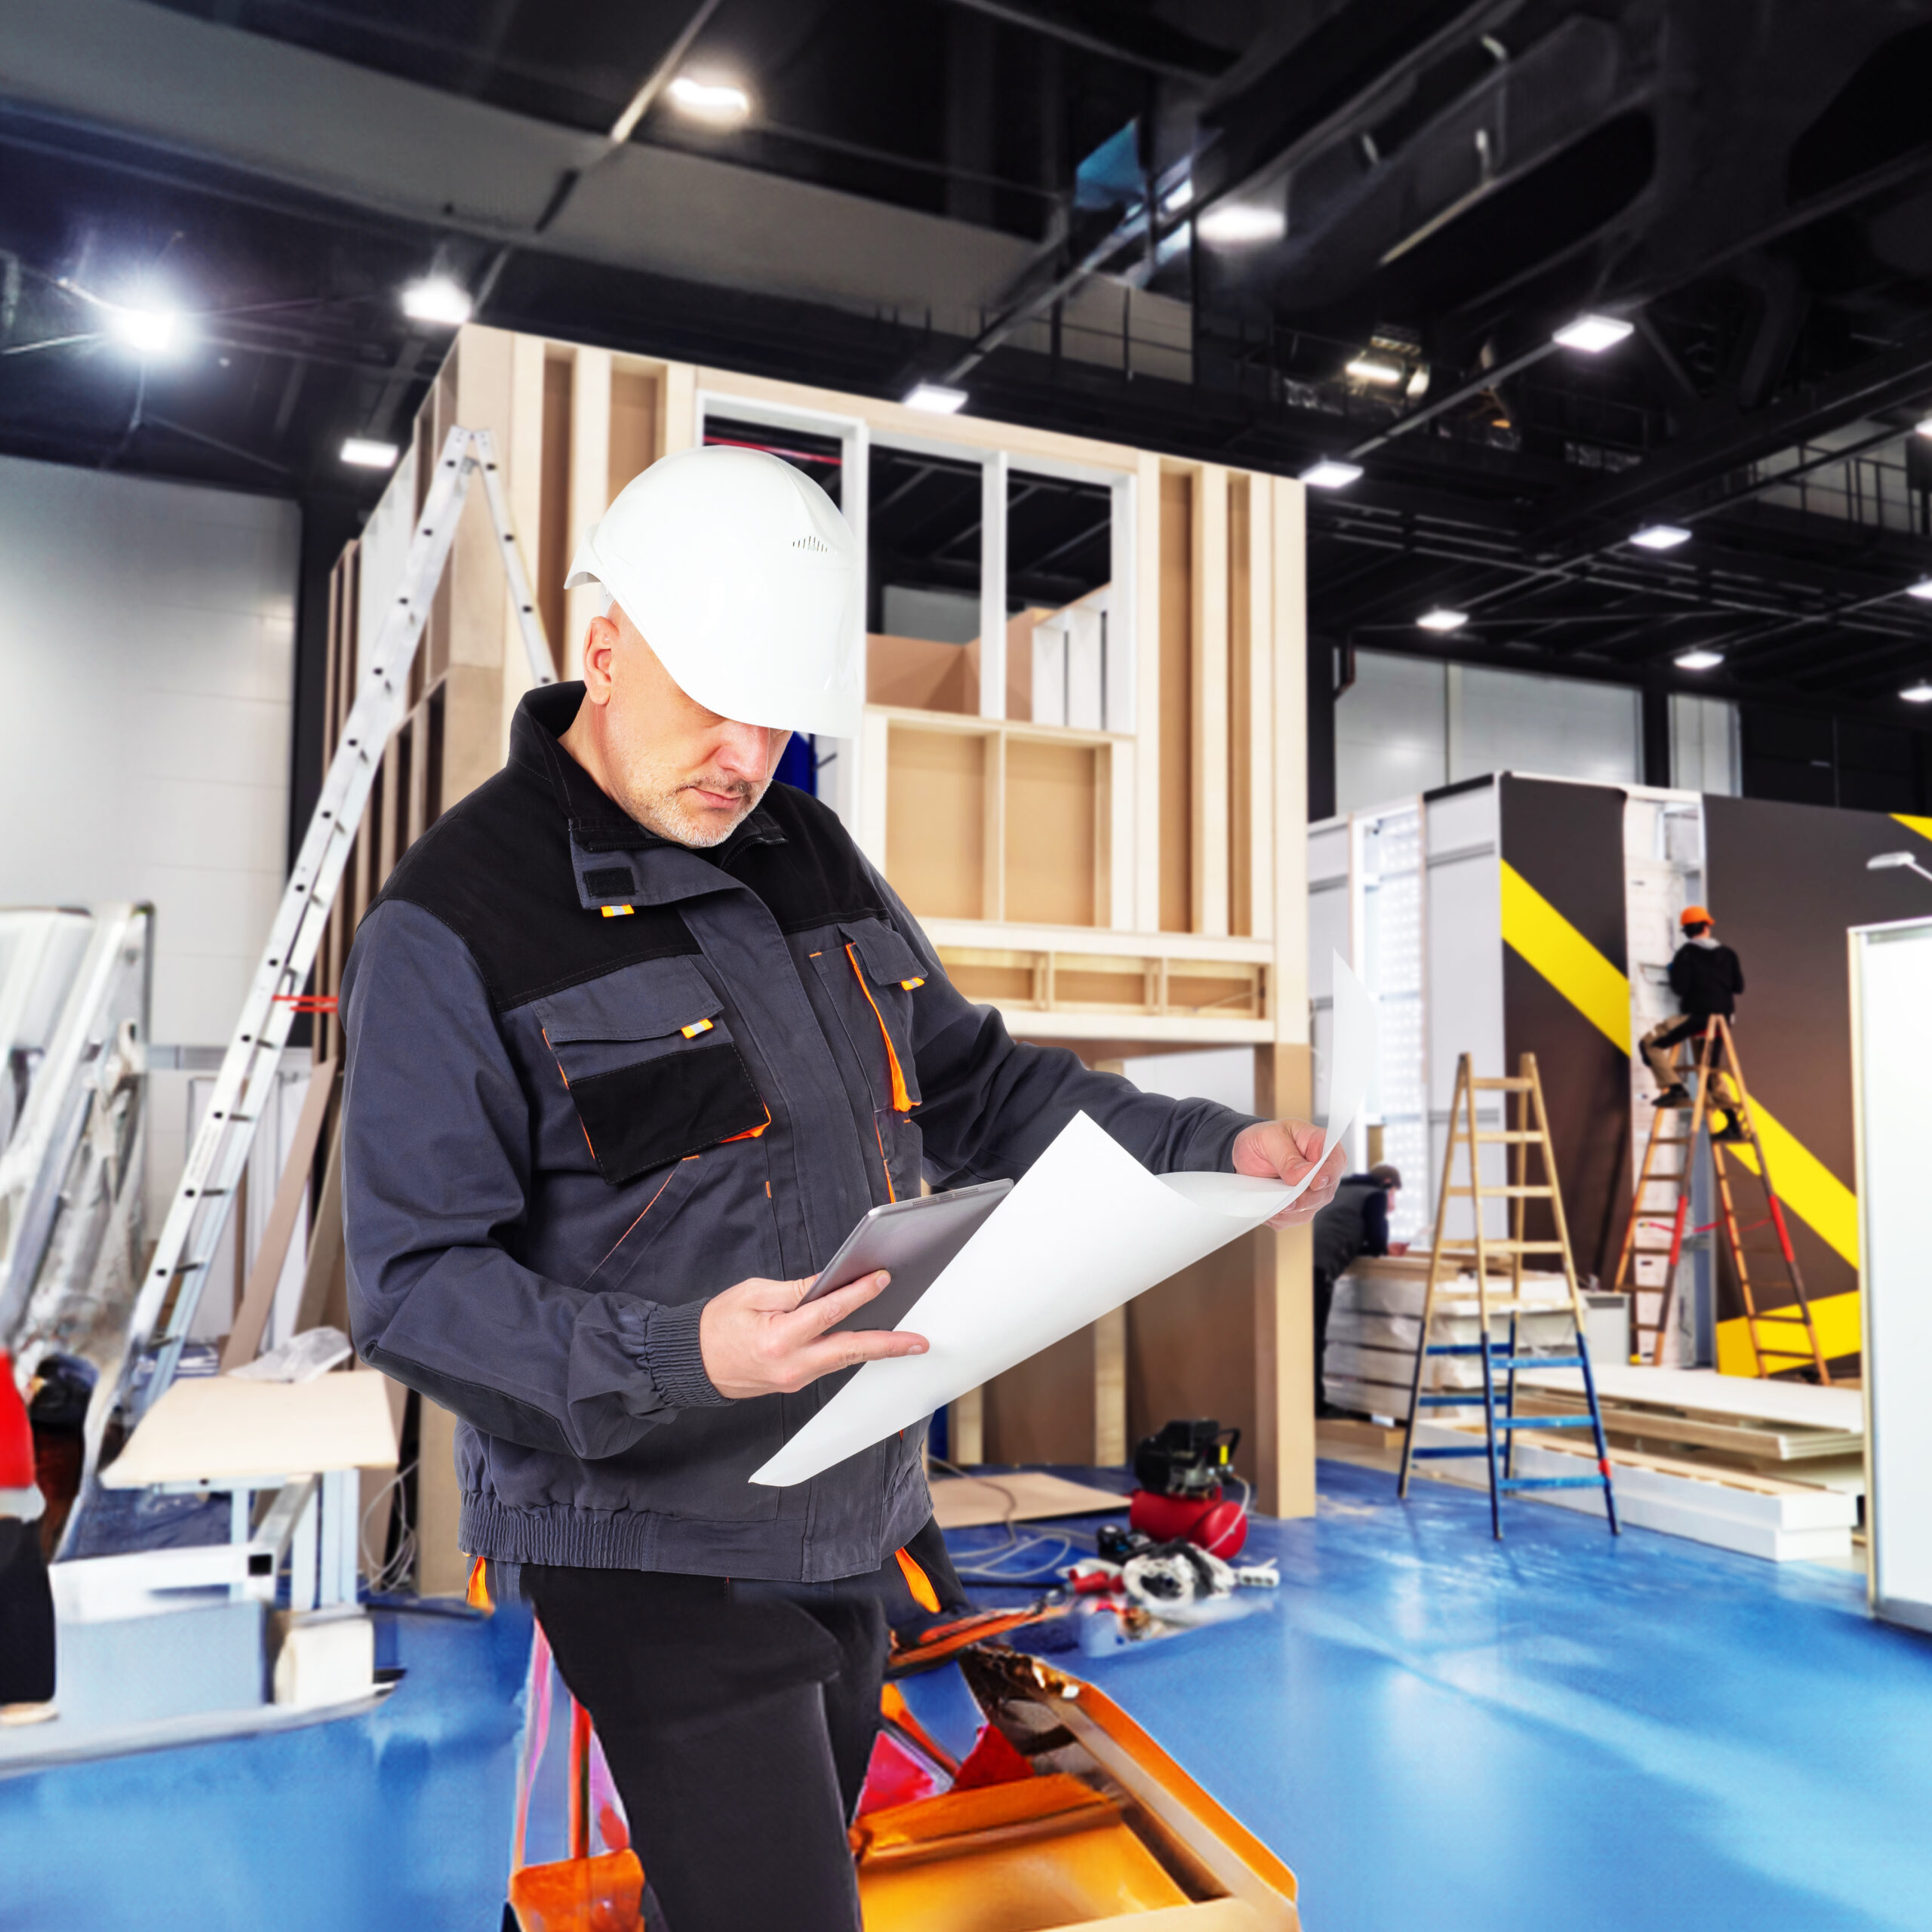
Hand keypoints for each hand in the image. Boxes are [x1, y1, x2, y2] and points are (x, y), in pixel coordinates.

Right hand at [698, 1270, 927, 1399]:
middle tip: (918, 1342)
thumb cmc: (715, 1326)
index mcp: (778, 1338)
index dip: (858, 1294)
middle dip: (888, 1345)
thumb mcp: (751, 1294)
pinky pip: (827, 1365)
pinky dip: (848, 1351)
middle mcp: (791, 1365)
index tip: (881, 1279)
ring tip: (904, 1340)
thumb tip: (828, 1282)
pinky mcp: (794, 1383)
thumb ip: (793, 1290)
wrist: (691, 1364)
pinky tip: (864, 1340)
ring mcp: (794, 1379)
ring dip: (873, 1349)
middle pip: (849, 1351)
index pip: (829, 1312)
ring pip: (842, 1361)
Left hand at [1231, 1120, 1346, 1229]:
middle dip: (1305, 1199)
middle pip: (1325, 1191)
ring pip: (1310, 1208)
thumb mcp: (1270, 1138)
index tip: (1316, 1183)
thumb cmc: (1264, 1139)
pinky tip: (1269, 1207)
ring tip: (1272, 1204)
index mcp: (1321, 1146)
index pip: (1336, 1161)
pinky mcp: (1299, 1207)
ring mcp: (1312, 1192)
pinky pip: (1293, 1219)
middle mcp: (1322, 1171)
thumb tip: (1304, 1174)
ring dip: (1290, 1210)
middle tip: (1287, 1202)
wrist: (1247, 1155)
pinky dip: (1280, 1217)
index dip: (1329, 1174)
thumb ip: (1287, 1156)